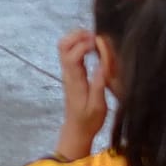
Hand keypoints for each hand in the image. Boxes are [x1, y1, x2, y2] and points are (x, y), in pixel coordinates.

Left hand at [55, 29, 107, 159]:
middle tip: (97, 37)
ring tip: (96, 40)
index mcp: (75, 80)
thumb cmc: (89, 120)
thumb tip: (103, 65)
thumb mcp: (98, 106)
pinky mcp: (70, 72)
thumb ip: (99, 85)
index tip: (100, 43)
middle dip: (78, 35)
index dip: (85, 45)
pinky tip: (93, 48)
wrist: (76, 129)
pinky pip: (70, 51)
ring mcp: (67, 71)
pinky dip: (80, 44)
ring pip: (64, 46)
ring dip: (78, 38)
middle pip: (63, 45)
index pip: (72, 55)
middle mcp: (68, 73)